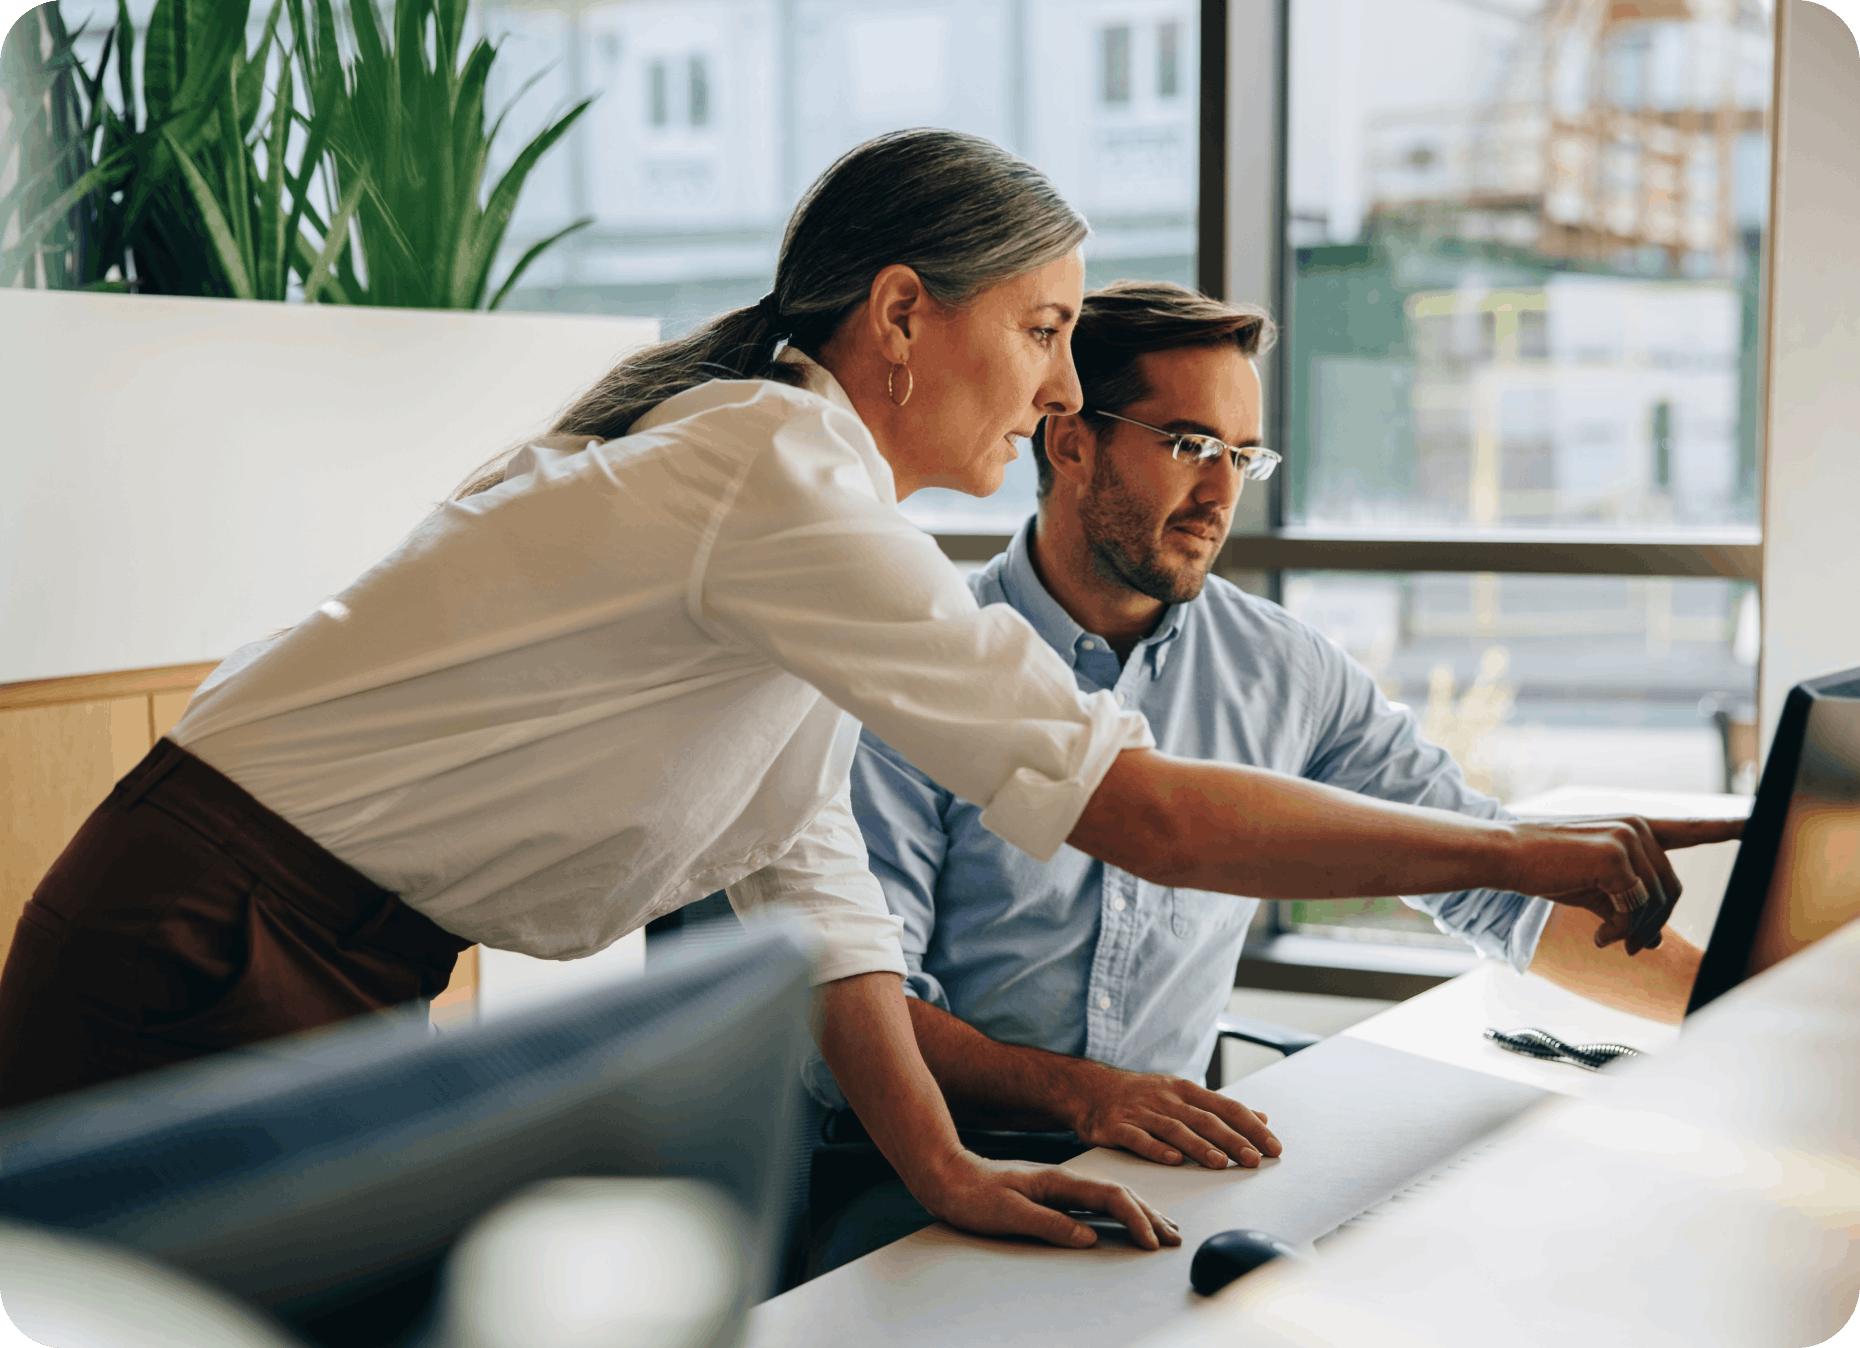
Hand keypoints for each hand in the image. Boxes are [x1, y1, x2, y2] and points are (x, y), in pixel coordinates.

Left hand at [913, 1150, 1182, 1249]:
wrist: (947, 1176)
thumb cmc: (972, 1195)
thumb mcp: (1008, 1214)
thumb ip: (1049, 1224)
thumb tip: (1089, 1236)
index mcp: (1058, 1182)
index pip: (1110, 1196)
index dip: (1135, 1219)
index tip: (1151, 1242)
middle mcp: (1064, 1181)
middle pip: (1119, 1194)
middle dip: (1150, 1216)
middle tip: (1174, 1238)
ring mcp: (1060, 1186)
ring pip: (1112, 1196)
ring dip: (1140, 1212)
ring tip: (1163, 1228)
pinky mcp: (1053, 1195)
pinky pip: (1097, 1202)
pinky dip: (1120, 1211)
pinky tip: (1125, 1220)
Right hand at [1061, 1061, 1281, 1170]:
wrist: (1090, 1089)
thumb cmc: (1142, 1096)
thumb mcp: (1182, 1094)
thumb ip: (1220, 1108)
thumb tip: (1262, 1117)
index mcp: (1185, 1090)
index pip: (1226, 1107)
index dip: (1251, 1127)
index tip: (1273, 1147)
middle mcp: (1166, 1099)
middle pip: (1204, 1119)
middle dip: (1232, 1140)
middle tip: (1254, 1160)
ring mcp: (1140, 1112)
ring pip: (1175, 1129)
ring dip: (1199, 1146)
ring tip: (1220, 1163)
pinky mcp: (1116, 1127)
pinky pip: (1138, 1139)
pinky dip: (1156, 1149)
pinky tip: (1172, 1160)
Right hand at [1507, 816, 1743, 954]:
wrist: (1506, 855)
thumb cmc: (1545, 869)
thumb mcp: (1593, 889)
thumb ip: (1627, 908)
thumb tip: (1651, 943)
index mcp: (1636, 828)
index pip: (1692, 828)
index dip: (1728, 828)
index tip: (1757, 823)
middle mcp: (1638, 827)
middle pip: (1672, 890)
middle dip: (1652, 925)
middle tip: (1625, 945)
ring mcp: (1629, 838)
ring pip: (1657, 902)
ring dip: (1634, 931)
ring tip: (1605, 938)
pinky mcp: (1616, 856)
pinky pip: (1636, 908)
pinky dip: (1620, 930)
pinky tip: (1597, 935)